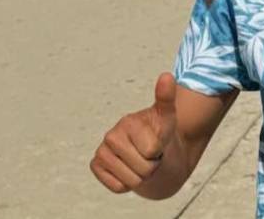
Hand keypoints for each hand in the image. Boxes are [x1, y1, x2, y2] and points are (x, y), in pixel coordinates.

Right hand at [91, 73, 177, 193]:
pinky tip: (127, 170)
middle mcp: (110, 136)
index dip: (159, 151)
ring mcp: (101, 151)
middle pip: (143, 168)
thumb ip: (167, 98)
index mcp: (128, 123)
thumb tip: (166, 75)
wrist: (152, 153)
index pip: (152, 150)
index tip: (157, 144)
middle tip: (149, 155)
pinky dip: (126, 184)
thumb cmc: (160, 134)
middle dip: (151, 166)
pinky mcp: (96, 166)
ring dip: (140, 176)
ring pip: (132, 181)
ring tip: (140, 161)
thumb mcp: (168, 118)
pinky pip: (117, 187)